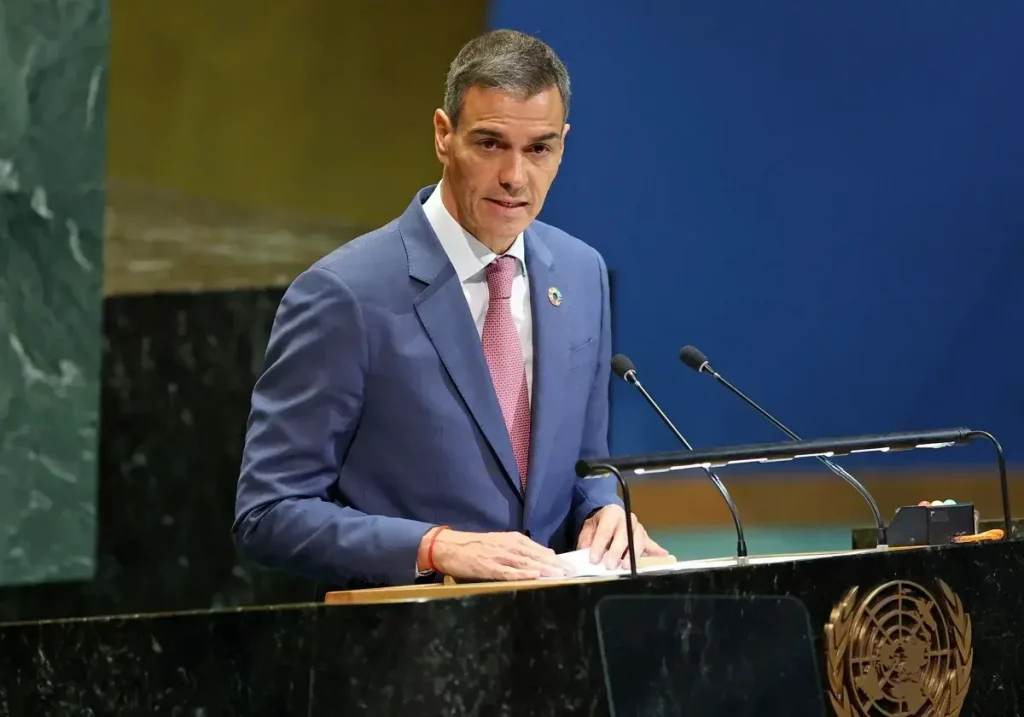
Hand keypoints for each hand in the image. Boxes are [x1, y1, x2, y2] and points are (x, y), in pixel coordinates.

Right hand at [425, 529, 574, 580]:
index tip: (570, 566)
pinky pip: (510, 572)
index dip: (556, 559)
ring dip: (545, 570)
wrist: (450, 546)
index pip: (540, 550)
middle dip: (556, 565)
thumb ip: (522, 549)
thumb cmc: (476, 546)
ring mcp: (500, 556)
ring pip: (527, 564)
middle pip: (537, 556)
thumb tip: (545, 556)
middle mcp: (510, 546)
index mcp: (514, 539)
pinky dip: (523, 575)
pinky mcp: (490, 567)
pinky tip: (535, 577)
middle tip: (572, 573)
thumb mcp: (501, 542)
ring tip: (560, 576)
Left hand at [577, 505, 668, 569]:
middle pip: (624, 535)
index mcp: (612, 513)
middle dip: (617, 551)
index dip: (599, 545)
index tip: (594, 559)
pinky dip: (657, 552)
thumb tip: (584, 554)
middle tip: (610, 565)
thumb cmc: (598, 524)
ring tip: (628, 566)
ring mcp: (638, 528)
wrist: (608, 516)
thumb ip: (586, 541)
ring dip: (633, 555)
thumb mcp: (588, 529)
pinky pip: (651, 545)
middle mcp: (627, 519)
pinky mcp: (645, 537)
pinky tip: (664, 557)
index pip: (606, 530)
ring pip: (639, 540)